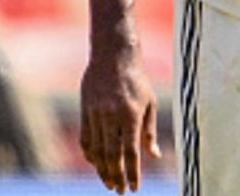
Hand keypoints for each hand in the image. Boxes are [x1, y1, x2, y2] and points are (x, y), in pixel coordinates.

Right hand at [80, 45, 160, 192]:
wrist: (113, 57)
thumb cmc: (137, 81)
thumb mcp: (150, 103)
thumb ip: (149, 131)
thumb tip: (154, 156)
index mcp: (131, 115)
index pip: (131, 152)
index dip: (132, 172)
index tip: (134, 188)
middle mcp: (111, 117)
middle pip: (112, 155)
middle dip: (116, 176)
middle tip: (120, 191)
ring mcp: (95, 115)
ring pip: (97, 150)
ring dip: (102, 169)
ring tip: (109, 182)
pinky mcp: (85, 112)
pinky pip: (85, 139)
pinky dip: (90, 154)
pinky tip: (96, 164)